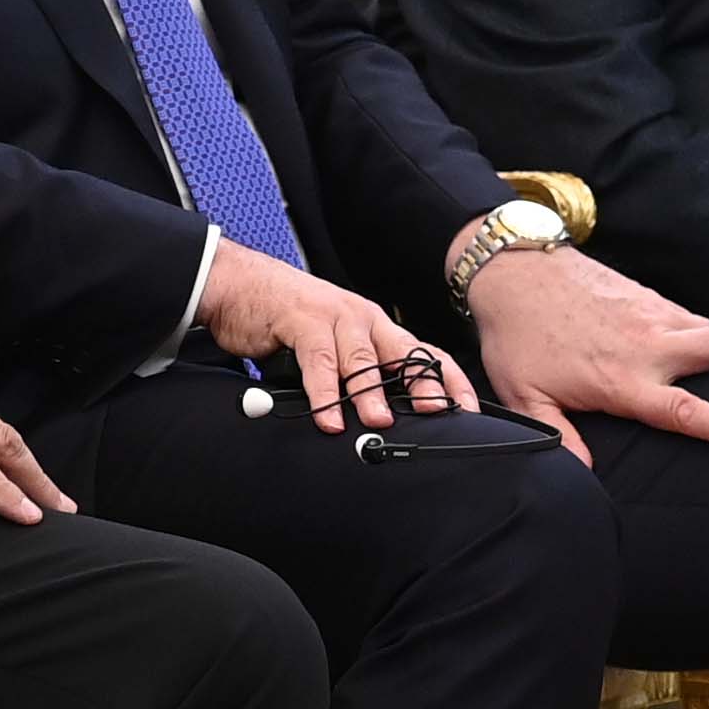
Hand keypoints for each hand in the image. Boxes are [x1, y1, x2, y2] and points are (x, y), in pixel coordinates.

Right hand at [198, 239, 469, 433]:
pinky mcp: (302, 321)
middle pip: (404, 354)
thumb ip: (355, 378)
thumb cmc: (289, 321)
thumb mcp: (333, 349)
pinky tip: (328, 417)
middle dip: (424, 385)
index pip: (425, 354)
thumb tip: (379, 421)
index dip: (449, 382)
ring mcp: (335, 318)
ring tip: (379, 423)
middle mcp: (364, 321)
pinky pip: (319, 360)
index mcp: (377, 329)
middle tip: (436, 413)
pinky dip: (324, 392)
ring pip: (362, 359)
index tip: (467, 410)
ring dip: (372, 393)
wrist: (241, 285)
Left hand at [465, 242, 708, 465]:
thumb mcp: (525, 396)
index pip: (688, 412)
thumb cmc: (518, 337)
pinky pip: (692, 316)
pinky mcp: (647, 295)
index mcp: (625, 380)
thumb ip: (558, 436)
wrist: (514, 268)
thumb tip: (585, 476)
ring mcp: (653, 314)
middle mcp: (650, 345)